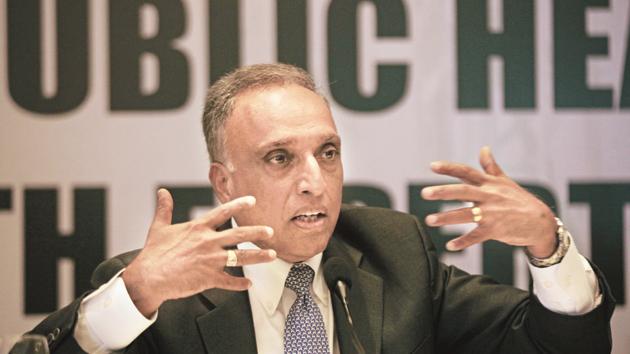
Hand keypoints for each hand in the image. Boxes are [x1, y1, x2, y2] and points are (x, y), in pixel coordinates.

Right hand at [122, 189, 275, 316]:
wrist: (148, 278)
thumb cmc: (153, 254)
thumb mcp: (159, 227)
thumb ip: (164, 209)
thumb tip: (162, 192)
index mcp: (198, 228)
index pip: (223, 212)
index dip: (239, 205)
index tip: (252, 200)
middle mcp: (208, 242)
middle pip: (239, 234)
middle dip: (257, 233)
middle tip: (271, 231)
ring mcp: (210, 260)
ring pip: (241, 257)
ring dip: (258, 256)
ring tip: (272, 255)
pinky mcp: (209, 278)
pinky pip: (230, 281)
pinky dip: (240, 284)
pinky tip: (248, 285)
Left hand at [421, 147, 556, 257]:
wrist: (541, 222)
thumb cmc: (520, 200)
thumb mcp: (505, 181)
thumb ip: (491, 166)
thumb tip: (484, 148)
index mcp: (489, 184)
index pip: (466, 172)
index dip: (449, 168)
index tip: (432, 166)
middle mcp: (489, 196)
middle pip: (463, 192)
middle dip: (443, 192)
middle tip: (424, 193)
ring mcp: (492, 214)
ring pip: (466, 215)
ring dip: (446, 218)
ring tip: (429, 220)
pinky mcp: (495, 230)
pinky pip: (476, 237)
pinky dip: (463, 242)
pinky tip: (449, 246)